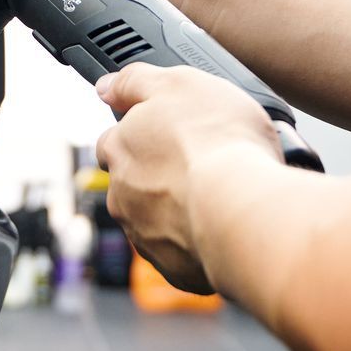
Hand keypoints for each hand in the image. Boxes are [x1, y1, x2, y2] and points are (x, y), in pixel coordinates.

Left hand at [95, 64, 282, 294]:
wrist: (244, 210)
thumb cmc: (218, 142)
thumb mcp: (179, 83)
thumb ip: (135, 81)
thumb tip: (106, 86)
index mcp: (120, 148)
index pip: (114, 139)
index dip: (141, 135)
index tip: (169, 135)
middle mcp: (121, 194)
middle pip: (132, 182)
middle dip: (158, 176)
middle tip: (200, 166)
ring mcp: (144, 235)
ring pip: (154, 219)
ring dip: (177, 210)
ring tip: (219, 198)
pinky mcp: (173, 269)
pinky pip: (182, 253)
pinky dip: (197, 242)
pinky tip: (224, 228)